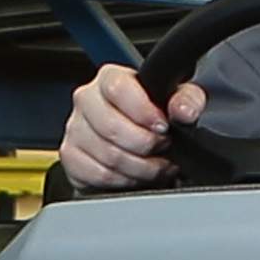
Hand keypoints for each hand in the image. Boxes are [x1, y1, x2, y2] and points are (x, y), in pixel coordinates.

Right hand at [61, 62, 201, 189]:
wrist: (138, 143)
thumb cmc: (154, 117)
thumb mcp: (179, 101)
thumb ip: (188, 99)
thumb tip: (184, 111)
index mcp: (110, 79)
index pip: (118, 88)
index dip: (143, 111)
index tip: (163, 126)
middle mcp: (87, 101)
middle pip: (110, 126)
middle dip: (145, 145)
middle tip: (162, 148)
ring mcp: (76, 130)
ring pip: (107, 155)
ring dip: (139, 167)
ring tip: (155, 164)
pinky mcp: (71, 158)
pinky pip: (97, 175)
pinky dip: (122, 180)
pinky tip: (135, 174)